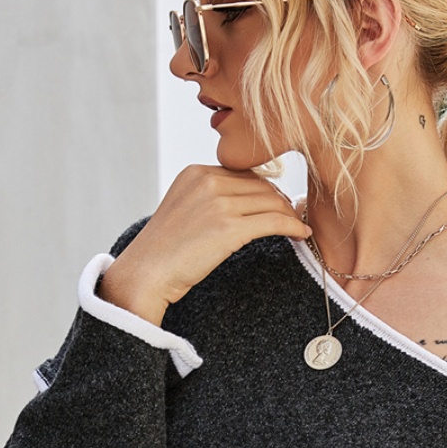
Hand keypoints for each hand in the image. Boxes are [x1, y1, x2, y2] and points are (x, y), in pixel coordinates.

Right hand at [98, 164, 311, 325]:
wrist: (146, 274)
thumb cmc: (164, 251)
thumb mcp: (183, 210)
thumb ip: (209, 198)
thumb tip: (244, 200)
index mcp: (195, 173)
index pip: (243, 174)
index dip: (265, 188)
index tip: (278, 202)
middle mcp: (207, 181)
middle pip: (261, 185)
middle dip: (281, 200)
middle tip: (295, 214)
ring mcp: (218, 203)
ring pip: (271, 201)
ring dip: (290, 213)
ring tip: (298, 226)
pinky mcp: (228, 228)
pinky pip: (273, 221)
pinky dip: (292, 226)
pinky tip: (300, 234)